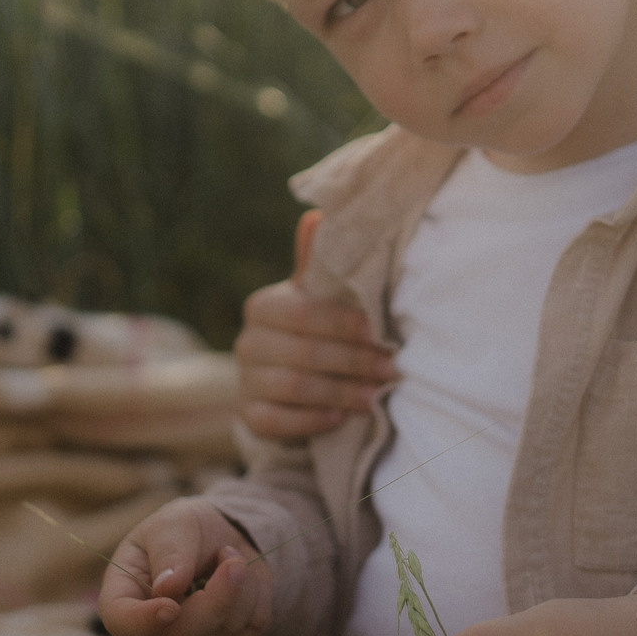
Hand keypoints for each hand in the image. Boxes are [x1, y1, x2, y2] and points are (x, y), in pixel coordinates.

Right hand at [96, 498, 271, 635]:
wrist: (218, 536)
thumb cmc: (183, 529)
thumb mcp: (173, 524)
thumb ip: (169, 552)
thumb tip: (167, 588)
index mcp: (124, 595)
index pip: (121, 621)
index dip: (143, 620)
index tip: (170, 606)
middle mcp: (153, 630)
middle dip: (217, 595)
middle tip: (230, 554)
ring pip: (224, 632)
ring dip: (240, 586)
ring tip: (228, 557)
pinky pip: (251, 629)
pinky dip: (256, 595)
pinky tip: (242, 578)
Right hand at [235, 211, 397, 440]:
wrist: (288, 383)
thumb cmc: (315, 330)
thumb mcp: (318, 296)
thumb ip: (320, 263)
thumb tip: (318, 214)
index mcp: (264, 306)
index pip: (303, 313)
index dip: (343, 324)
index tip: (380, 332)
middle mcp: (248, 342)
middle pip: (302, 353)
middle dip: (352, 362)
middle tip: (392, 369)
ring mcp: (245, 380)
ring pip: (291, 388)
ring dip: (339, 393)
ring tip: (375, 396)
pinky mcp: (247, 415)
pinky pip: (273, 421)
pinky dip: (308, 420)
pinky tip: (338, 419)